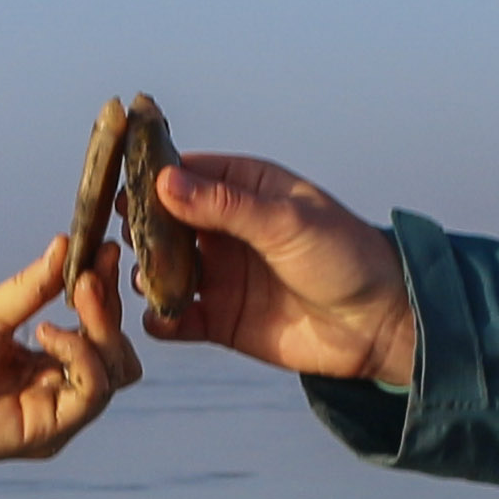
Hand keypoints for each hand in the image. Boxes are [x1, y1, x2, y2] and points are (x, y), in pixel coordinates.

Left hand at [0, 235, 140, 498]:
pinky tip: (46, 331)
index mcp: (39, 364)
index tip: (103, 250)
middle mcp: (53, 391)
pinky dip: (81, 354)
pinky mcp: (47, 432)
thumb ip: (31, 288)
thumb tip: (65, 244)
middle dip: (108, 307)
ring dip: (102, 326)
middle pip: (115, 352)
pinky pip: (91, 392)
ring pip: (115, 371)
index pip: (93, 330)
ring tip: (74, 296)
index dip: (103, 292)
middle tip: (89, 274)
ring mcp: (53, 414)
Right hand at [142, 151, 417, 383]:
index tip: (118, 180)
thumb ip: (224, 207)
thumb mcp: (286, 223)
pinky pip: (177, 319)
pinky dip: (161, 318)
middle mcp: (226, 229)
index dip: (150, 175)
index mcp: (245, 189)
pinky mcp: (221, 320)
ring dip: (146, 272)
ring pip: (164, 269)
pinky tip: (158, 317)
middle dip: (140, 228)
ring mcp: (221, 274)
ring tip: (142, 277)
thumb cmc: (346, 258)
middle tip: (125, 235)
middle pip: (165, 222)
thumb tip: (165, 183)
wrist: (380, 324)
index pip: (185, 173)